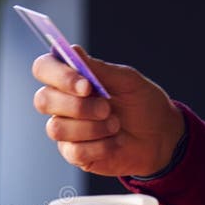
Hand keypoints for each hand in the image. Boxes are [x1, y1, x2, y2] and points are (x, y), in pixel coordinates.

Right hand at [33, 48, 184, 176]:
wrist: (161, 137)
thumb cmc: (143, 104)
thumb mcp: (127, 80)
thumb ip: (98, 68)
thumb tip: (72, 51)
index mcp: (71, 79)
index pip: (44, 69)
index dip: (58, 76)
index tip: (86, 85)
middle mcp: (62, 103)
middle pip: (43, 100)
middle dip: (77, 106)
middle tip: (106, 108)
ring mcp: (66, 129)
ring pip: (57, 128)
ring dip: (92, 127)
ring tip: (115, 125)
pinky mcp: (74, 153)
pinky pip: (74, 151)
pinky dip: (100, 146)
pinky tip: (114, 142)